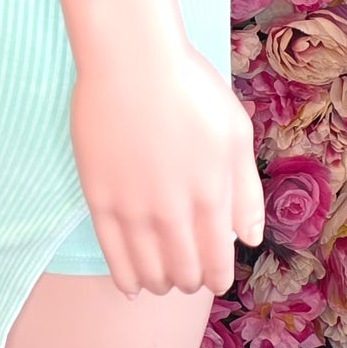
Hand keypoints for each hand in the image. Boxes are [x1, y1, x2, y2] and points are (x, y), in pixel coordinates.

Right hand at [71, 38, 263, 299]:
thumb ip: (245, 192)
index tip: (214, 277)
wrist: (131, 61)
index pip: (216, 263)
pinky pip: (112, 254)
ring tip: (161, 278)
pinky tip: (129, 285)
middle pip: (182, 272)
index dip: (216, 278)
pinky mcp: (98, 199)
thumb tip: (248, 240)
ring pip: (148, 270)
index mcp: (212, 198)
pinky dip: (123, 277)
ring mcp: (132, 209)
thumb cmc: (191, 89)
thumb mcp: (236, 135)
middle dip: (189, 281)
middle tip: (187, 274)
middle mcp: (172, 213)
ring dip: (159, 283)